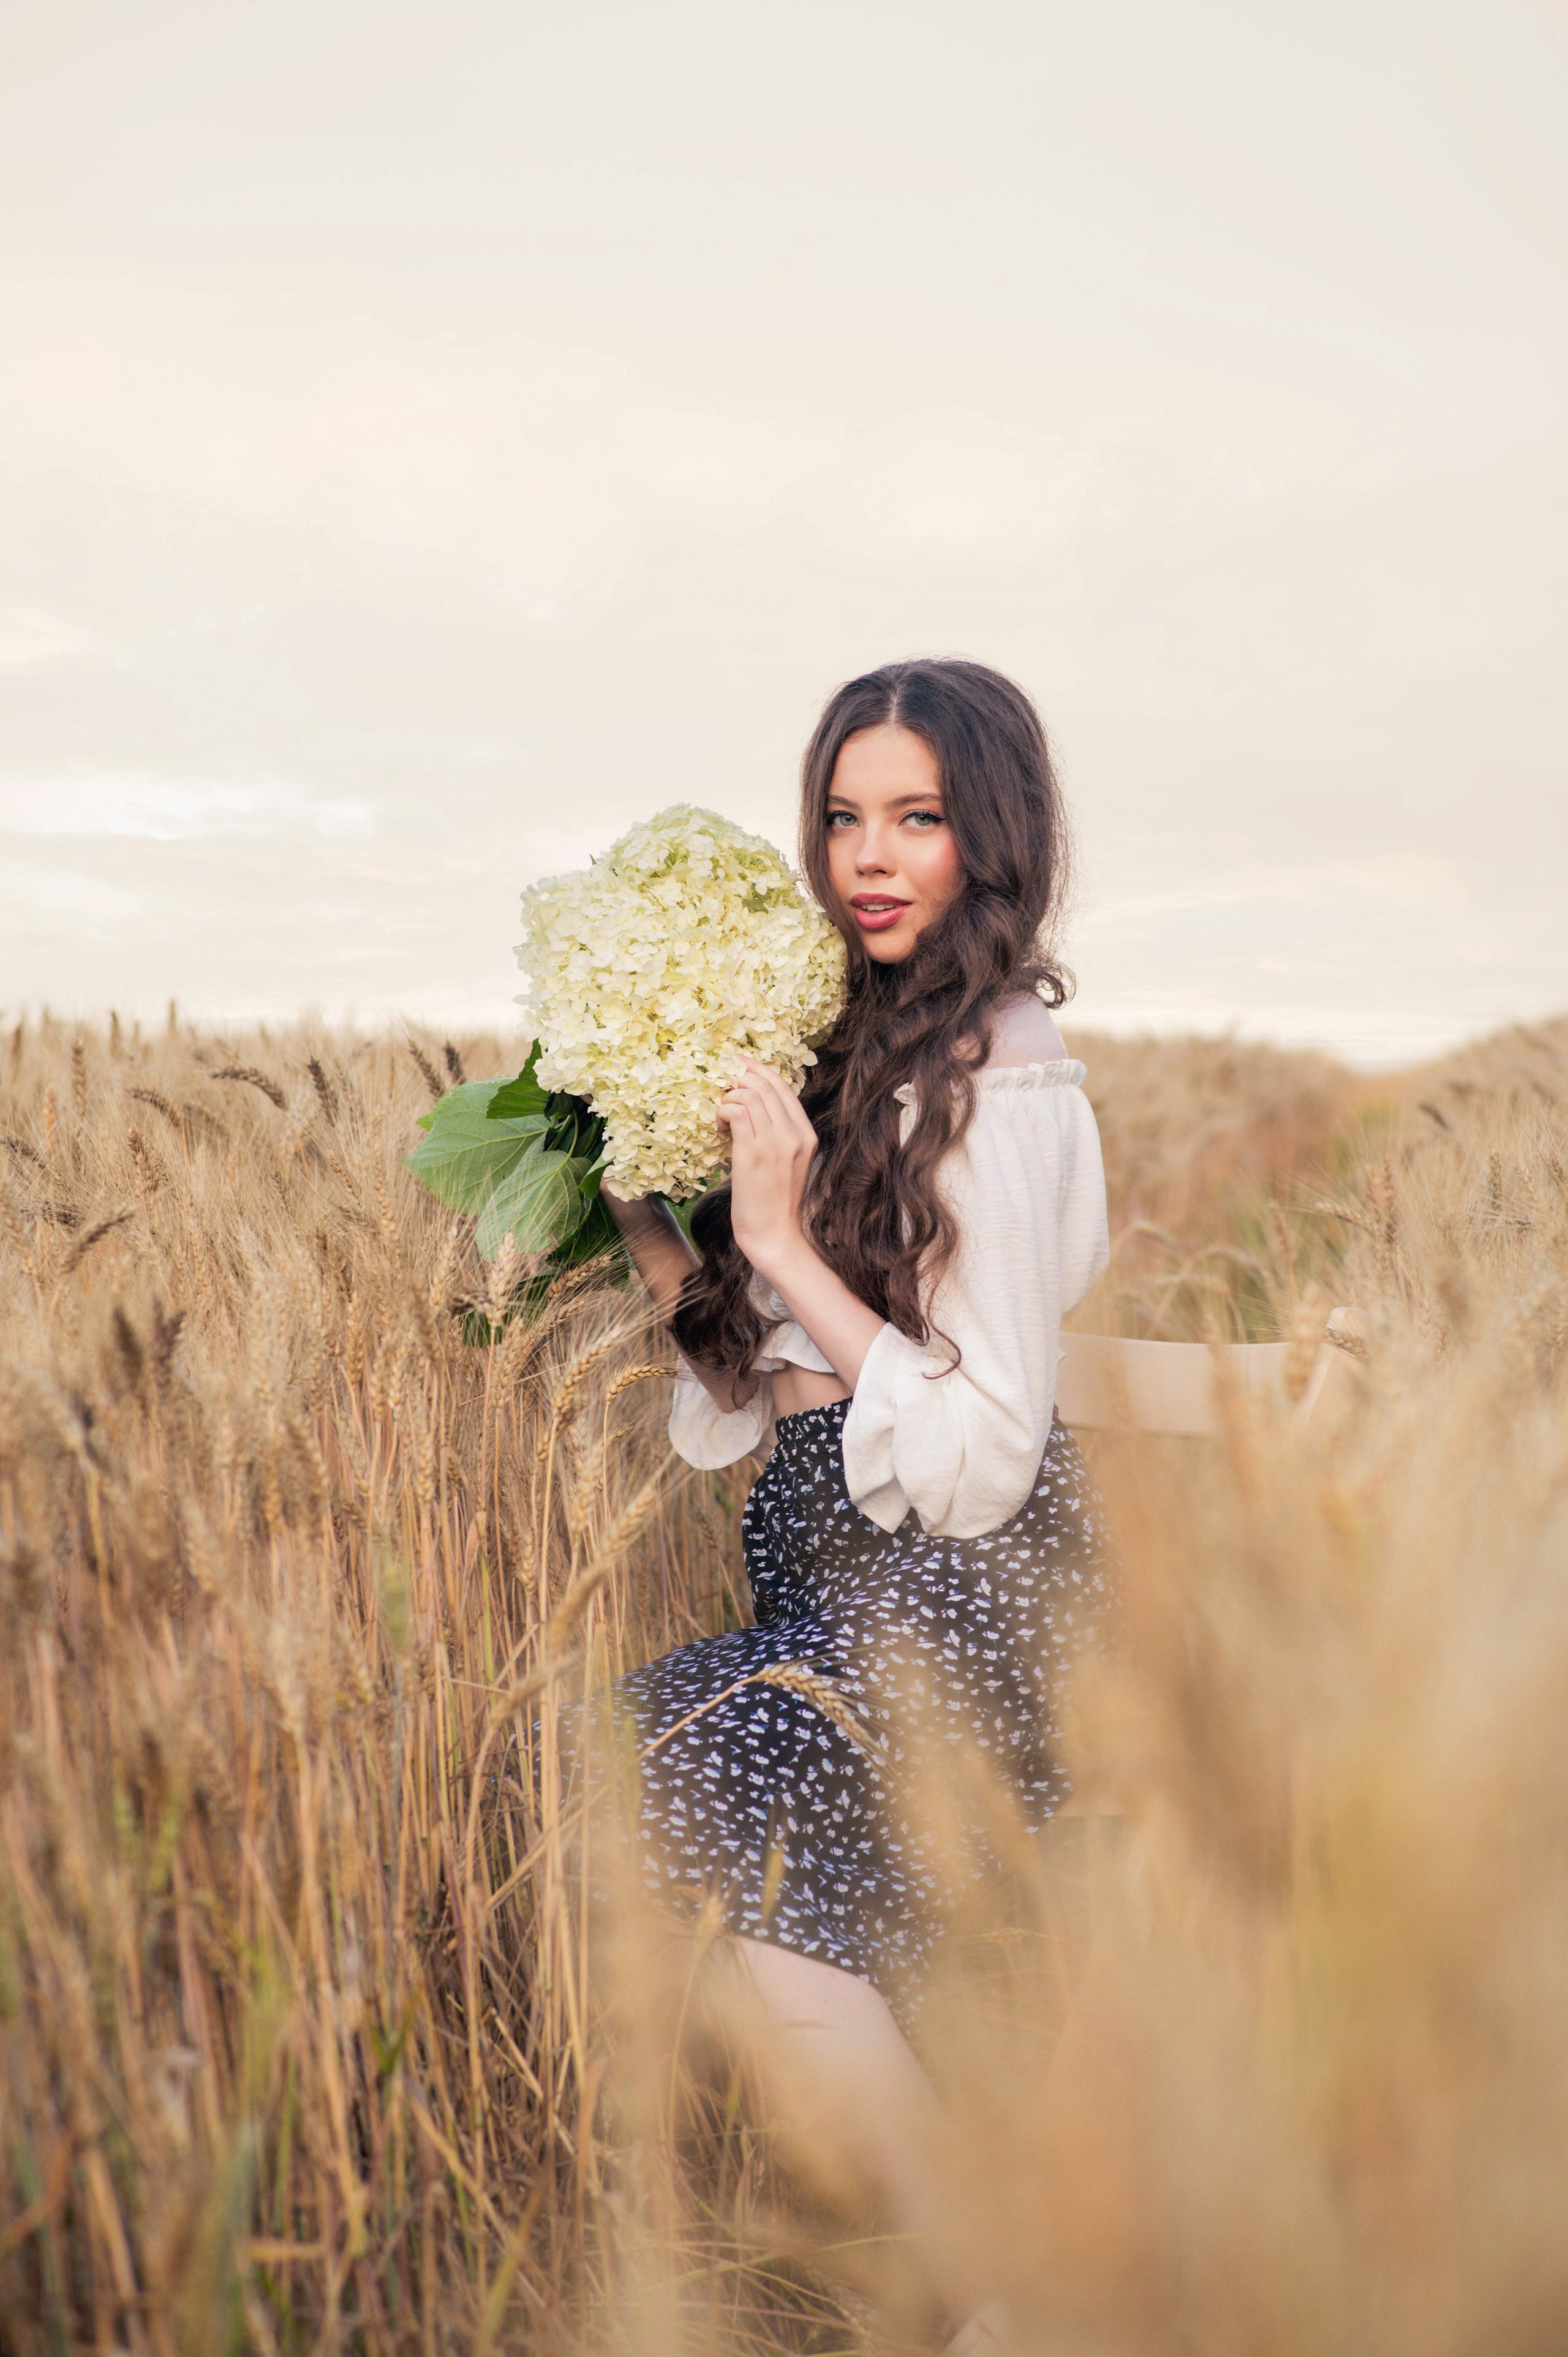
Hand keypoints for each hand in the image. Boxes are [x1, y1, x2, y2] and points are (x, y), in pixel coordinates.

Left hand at [716, 1059, 817, 1276]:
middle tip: (722, 1089)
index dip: (757, 1070)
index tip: (738, 1063)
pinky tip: (720, 1129)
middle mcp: (794, 1135)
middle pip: (764, 1085)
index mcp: (806, 1135)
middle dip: (738, 1078)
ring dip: (727, 1099)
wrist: (775, 1235)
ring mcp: (774, 1143)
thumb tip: (750, 1108)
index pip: (782, 1087)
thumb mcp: (788, 1163)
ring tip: (722, 1118)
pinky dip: (722, 1113)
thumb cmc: (775, 1203)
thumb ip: (778, 1134)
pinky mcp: (752, 1154)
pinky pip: (735, 1113)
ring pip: (748, 1095)